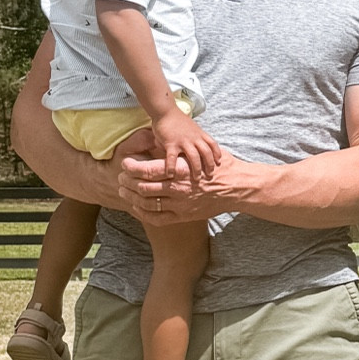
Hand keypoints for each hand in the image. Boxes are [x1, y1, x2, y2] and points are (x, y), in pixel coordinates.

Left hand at [117, 147, 263, 224]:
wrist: (238, 186)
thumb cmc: (219, 165)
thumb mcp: (198, 151)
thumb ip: (179, 150)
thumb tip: (159, 141)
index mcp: (181, 170)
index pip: (147, 169)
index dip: (132, 167)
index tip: (125, 164)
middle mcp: (178, 189)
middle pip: (143, 187)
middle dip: (127, 182)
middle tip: (120, 178)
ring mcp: (180, 204)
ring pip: (147, 203)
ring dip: (131, 197)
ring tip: (123, 191)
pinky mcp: (184, 215)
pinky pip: (157, 218)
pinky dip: (143, 213)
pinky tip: (136, 207)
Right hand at [152, 109, 221, 182]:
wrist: (166, 111)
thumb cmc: (177, 120)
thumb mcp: (192, 127)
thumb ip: (195, 137)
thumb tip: (198, 148)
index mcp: (199, 134)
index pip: (213, 144)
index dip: (217, 154)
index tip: (218, 162)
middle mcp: (194, 138)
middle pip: (206, 153)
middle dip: (209, 165)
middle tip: (210, 175)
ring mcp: (183, 141)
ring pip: (194, 157)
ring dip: (196, 169)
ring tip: (197, 179)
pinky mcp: (171, 143)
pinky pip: (172, 158)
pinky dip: (172, 167)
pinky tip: (171, 175)